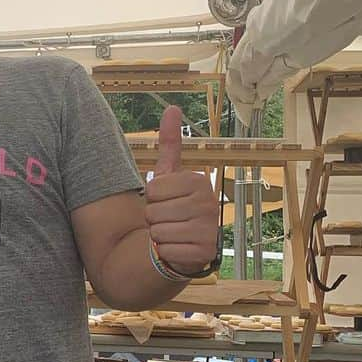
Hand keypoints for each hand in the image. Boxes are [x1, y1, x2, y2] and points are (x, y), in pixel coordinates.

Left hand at [144, 106, 219, 274]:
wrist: (182, 244)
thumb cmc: (172, 207)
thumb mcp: (169, 175)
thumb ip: (170, 144)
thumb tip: (172, 107)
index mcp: (200, 181)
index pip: (153, 189)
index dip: (151, 198)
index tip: (165, 201)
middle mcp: (210, 203)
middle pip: (153, 211)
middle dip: (153, 218)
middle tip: (168, 220)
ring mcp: (210, 229)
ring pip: (158, 231)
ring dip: (158, 235)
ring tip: (172, 232)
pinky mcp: (205, 253)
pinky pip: (166, 249)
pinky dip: (166, 251)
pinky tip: (177, 248)